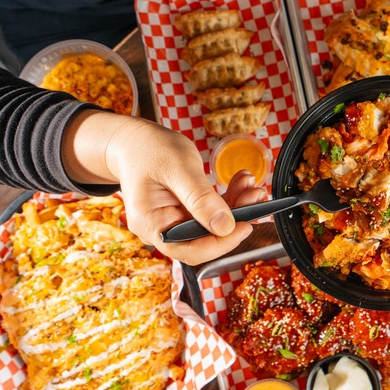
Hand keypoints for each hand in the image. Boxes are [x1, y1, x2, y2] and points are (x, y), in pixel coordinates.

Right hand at [62, 110, 265, 264]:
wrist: (134, 140)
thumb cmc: (148, 149)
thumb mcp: (178, 168)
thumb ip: (200, 198)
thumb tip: (225, 227)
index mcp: (151, 225)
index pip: (190, 249)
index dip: (221, 243)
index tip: (246, 225)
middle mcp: (161, 229)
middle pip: (205, 238)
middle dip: (234, 219)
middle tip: (255, 196)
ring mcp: (173, 221)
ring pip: (212, 225)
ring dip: (236, 206)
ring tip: (250, 184)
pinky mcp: (184, 212)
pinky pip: (211, 212)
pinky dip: (228, 198)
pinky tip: (240, 182)